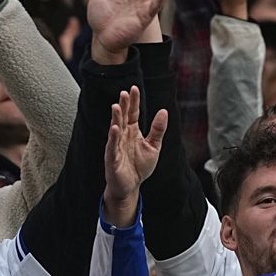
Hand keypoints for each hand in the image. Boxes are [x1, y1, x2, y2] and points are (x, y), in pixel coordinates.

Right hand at [102, 85, 169, 225]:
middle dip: (123, 105)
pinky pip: (112, 146)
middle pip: (123, 117)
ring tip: (117, 106)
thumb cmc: (139, 167)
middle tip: (125, 93)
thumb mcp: (153, 147)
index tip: (134, 88)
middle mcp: (123, 136)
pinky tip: (114, 128)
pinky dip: (113, 137)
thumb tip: (164, 111)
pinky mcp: (112, 158)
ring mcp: (116, 146)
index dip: (134, 101)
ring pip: (115, 129)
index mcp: (132, 131)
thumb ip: (158, 130)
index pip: (132, 113)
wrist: (130, 186)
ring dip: (115, 118)